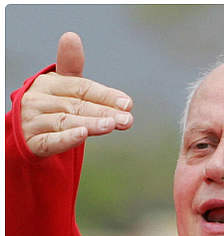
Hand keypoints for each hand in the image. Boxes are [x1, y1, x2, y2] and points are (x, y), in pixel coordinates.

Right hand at [20, 32, 132, 157]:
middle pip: (76, 105)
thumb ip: (74, 67)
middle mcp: (38, 100)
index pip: (81, 88)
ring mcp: (32, 121)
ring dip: (90, 123)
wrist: (26, 132)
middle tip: (127, 119)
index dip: (105, 95)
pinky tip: (82, 134)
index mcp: (49, 84)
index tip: (128, 103)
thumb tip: (70, 35)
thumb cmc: (52, 105)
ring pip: (65, 121)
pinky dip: (66, 138)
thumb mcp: (64, 87)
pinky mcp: (31, 142)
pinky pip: (49, 140)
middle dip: (104, 112)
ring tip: (111, 125)